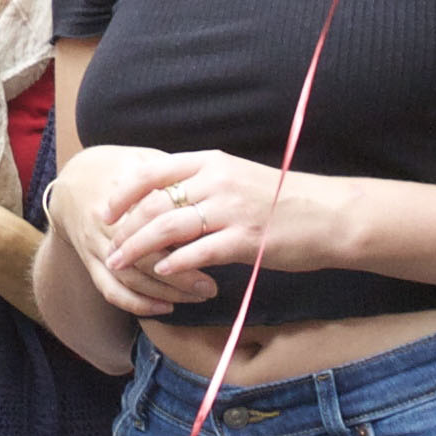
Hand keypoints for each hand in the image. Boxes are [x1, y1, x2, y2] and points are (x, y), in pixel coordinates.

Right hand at [48, 144, 208, 318]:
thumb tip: (211, 196)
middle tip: (210, 287)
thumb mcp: (143, 159)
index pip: (157, 222)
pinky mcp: (88, 260)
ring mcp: (94, 243)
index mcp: (123, 193)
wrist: (72, 179)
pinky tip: (165, 307)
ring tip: (197, 296)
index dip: (187, 240)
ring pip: (130, 277)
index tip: (216, 251)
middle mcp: (106, 222)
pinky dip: (137, 304)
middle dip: (180, 277)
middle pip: (145, 255)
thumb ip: (172, 176)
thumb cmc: (118, 168)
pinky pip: (109, 289)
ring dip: (165, 292)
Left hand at [91, 148, 309, 302]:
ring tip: (121, 263)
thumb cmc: (284, 199)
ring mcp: (231, 210)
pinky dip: (176, 264)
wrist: (330, 215)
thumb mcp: (239, 177)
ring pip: (169, 228)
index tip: (105, 211)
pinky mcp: (246, 240)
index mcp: (212, 162)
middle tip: (107, 246)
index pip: (154, 171)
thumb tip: (166, 197)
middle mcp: (218, 181)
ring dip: (139, 248)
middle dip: (125, 227)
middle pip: (155, 203)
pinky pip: (200, 252)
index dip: (124, 192)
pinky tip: (161, 274)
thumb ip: (204, 183)